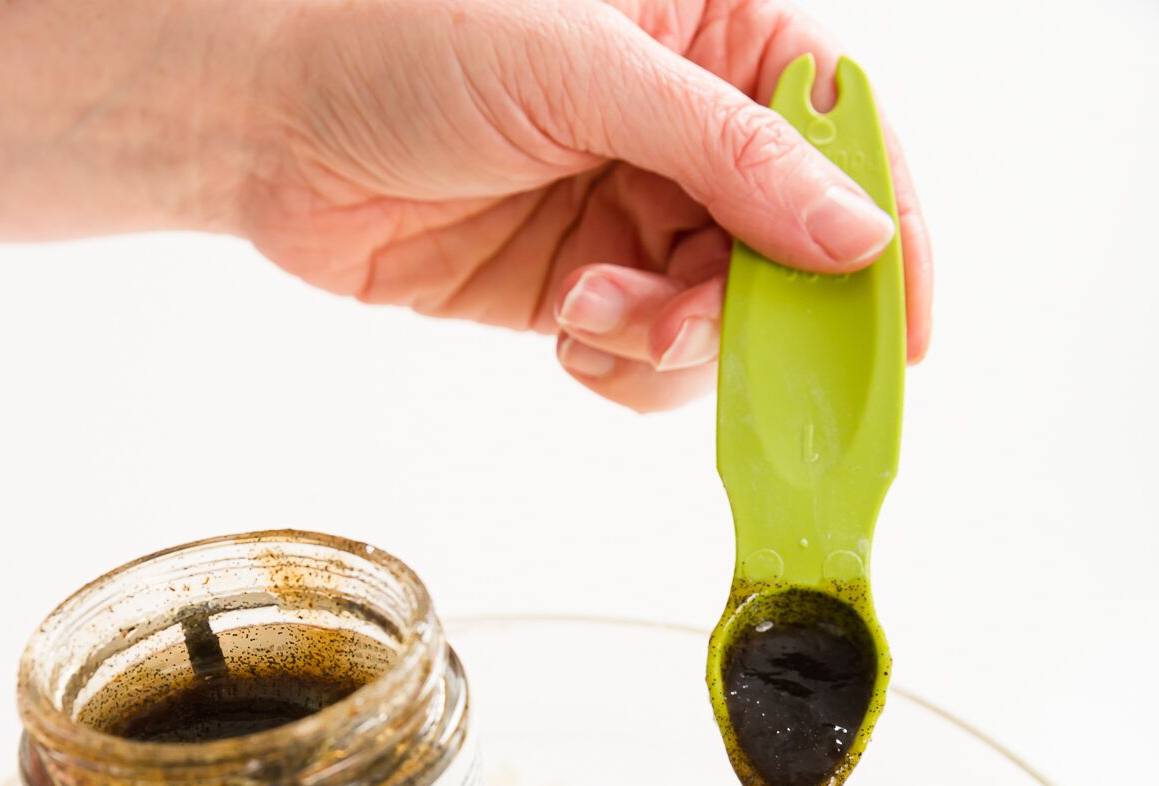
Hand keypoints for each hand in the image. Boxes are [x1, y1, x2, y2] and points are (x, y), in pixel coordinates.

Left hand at [241, 0, 932, 408]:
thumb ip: (730, 158)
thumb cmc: (403, 34)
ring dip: (673, 343)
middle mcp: (687, 130)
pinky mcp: (582, 289)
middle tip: (695, 326)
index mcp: (716, 34)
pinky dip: (624, 367)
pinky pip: (649, 360)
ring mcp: (635, 214)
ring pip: (722, 321)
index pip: (842, 137)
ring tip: (593, 310)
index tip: (902, 328)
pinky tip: (571, 330)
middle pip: (790, 252)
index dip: (887, 232)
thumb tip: (851, 234)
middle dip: (753, 309)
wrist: (268, 118)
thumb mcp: (588, 70)